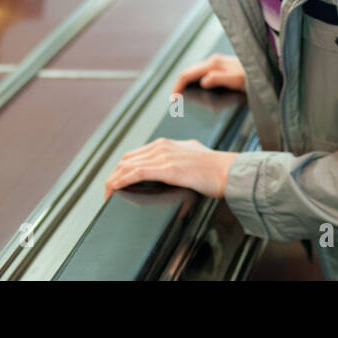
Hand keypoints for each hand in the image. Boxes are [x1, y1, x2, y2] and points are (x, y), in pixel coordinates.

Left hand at [103, 137, 237, 201]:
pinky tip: (114, 188)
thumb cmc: (217, 168)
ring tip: (108, 194)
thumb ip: (181, 157)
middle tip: (109, 191)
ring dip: (113, 180)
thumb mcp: (195, 155)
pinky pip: (136, 173)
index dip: (123, 168)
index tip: (117, 181)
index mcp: (168, 143)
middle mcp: (163, 146)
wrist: (229, 171)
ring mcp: (164, 156)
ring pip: (128, 165)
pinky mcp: (167, 169)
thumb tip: (178, 166)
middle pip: (127, 159)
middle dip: (114, 174)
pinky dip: (121, 180)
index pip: (136, 154)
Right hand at [172, 53, 246, 95]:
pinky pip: (202, 73)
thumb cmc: (250, 76)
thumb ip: (218, 78)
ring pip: (195, 72)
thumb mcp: (234, 79)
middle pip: (189, 72)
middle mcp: (212, 61)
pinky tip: (196, 89)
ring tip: (182, 96)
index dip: (178, 85)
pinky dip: (195, 81)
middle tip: (174, 100)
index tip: (172, 98)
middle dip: (180, 84)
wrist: (263, 70)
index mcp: (212, 63)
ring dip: (187, 83)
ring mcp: (216, 63)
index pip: (188, 73)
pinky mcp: (221, 67)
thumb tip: (203, 81)